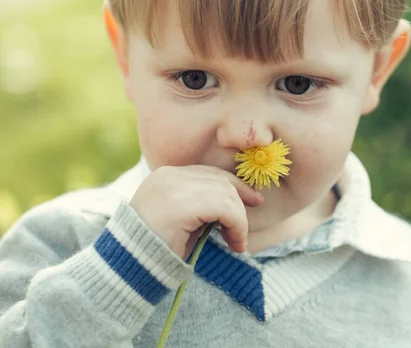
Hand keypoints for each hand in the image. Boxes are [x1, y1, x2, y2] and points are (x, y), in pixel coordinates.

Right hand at [129, 165, 262, 258]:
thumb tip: (237, 202)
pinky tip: (235, 244)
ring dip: (239, 220)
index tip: (253, 200)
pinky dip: (237, 226)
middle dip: (240, 202)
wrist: (126, 268)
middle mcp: (169, 175)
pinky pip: (226, 208)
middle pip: (220, 180)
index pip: (209, 173)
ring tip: (236, 242)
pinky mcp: (183, 204)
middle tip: (245, 229)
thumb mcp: (182, 220)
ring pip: (226, 194)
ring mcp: (174, 186)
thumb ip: (202, 206)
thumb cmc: (155, 249)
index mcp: (165, 176)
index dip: (234, 185)